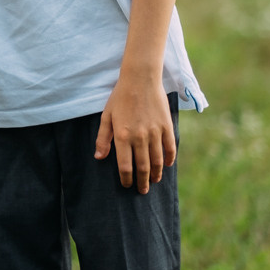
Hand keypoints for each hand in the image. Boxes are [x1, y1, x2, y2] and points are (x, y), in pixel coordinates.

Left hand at [95, 75, 175, 194]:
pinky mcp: (166, 126)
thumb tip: (99, 157)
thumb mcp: (106, 116)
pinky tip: (167, 165)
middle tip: (142, 190)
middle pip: (142, 167)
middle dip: (142, 182)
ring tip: (154, 180)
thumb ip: (102, 138)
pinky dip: (169, 159)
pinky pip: (170, 148)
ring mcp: (154, 132)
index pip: (125, 166)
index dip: (126, 179)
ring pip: (157, 161)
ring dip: (156, 174)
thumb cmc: (120, 97)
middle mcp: (139, 137)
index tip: (127, 185)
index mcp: (122, 136)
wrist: (141, 79)